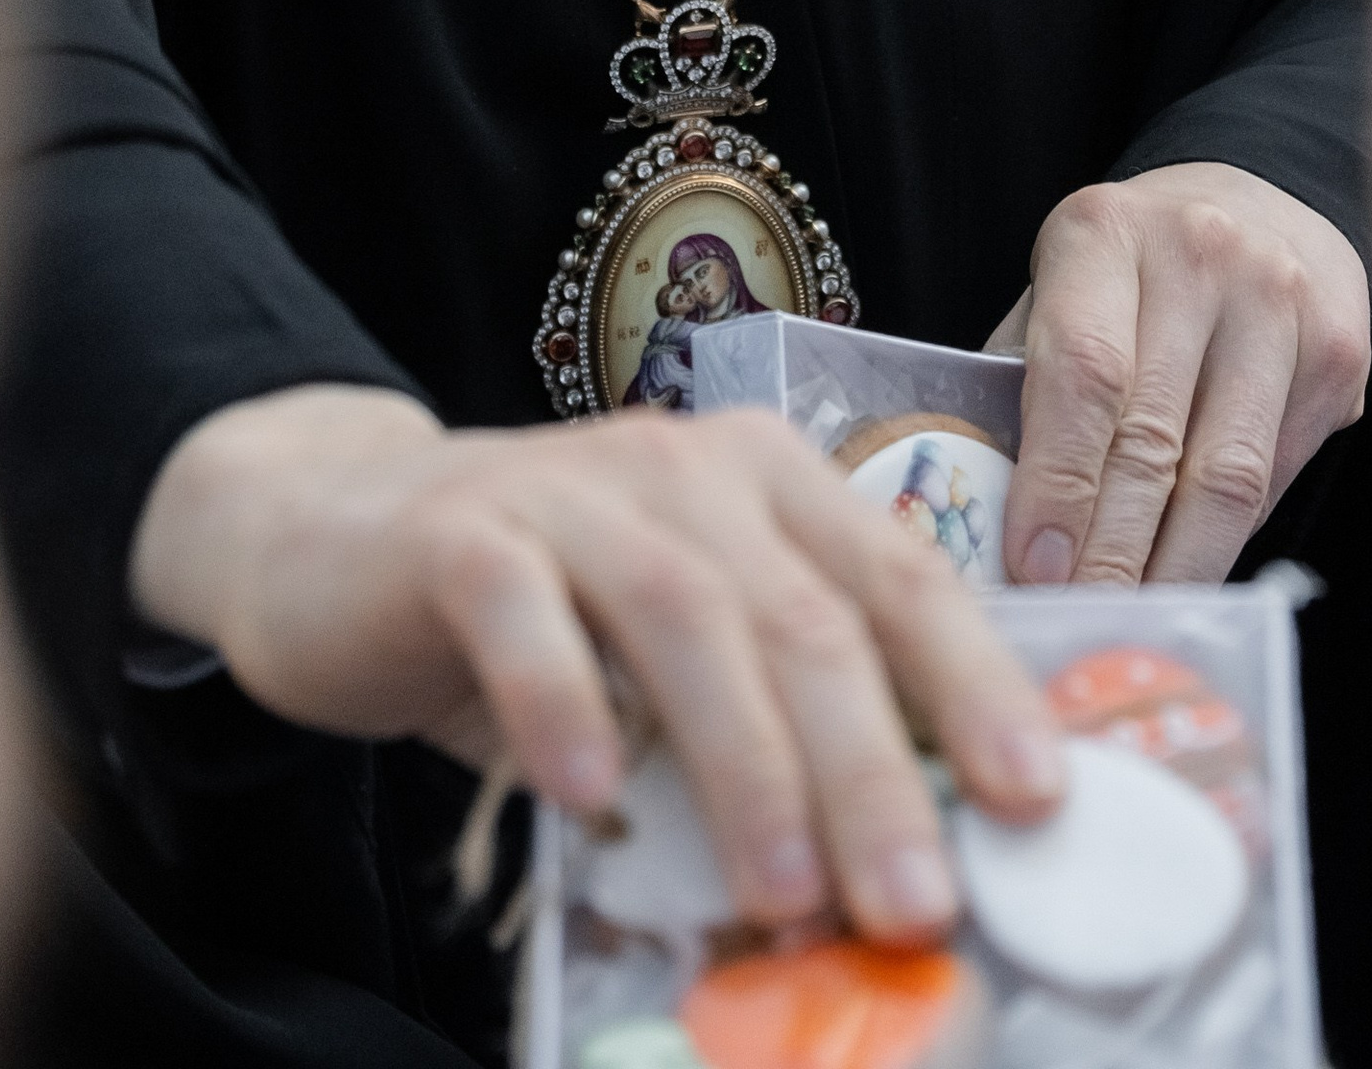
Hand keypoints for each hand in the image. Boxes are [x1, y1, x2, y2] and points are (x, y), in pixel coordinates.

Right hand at [130, 388, 1062, 939]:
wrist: (335, 538)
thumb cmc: (544, 621)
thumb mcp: (673, 667)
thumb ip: (764, 736)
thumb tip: (884, 886)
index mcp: (773, 486)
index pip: (901, 580)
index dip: (976, 688)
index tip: (1036, 803)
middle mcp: (690, 467)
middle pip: (806, 615)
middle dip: (874, 770)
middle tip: (919, 903)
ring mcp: (573, 489)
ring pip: (687, 615)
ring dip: (746, 763)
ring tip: (786, 894)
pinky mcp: (462, 532)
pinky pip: (525, 615)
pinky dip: (567, 706)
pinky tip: (594, 799)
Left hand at [990, 163, 1369, 588]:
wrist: (1254, 201)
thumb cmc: (1129, 272)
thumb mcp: (1059, 293)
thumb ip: (1021, 389)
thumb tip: (983, 522)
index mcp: (1105, 232)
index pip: (1083, 371)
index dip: (1058, 482)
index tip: (1034, 569)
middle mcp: (1200, 254)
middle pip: (1153, 438)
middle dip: (1109, 553)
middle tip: (1075, 623)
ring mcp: (1281, 300)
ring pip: (1227, 476)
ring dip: (1174, 568)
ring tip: (1131, 622)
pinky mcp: (1337, 352)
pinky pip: (1274, 478)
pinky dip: (1226, 542)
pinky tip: (1188, 577)